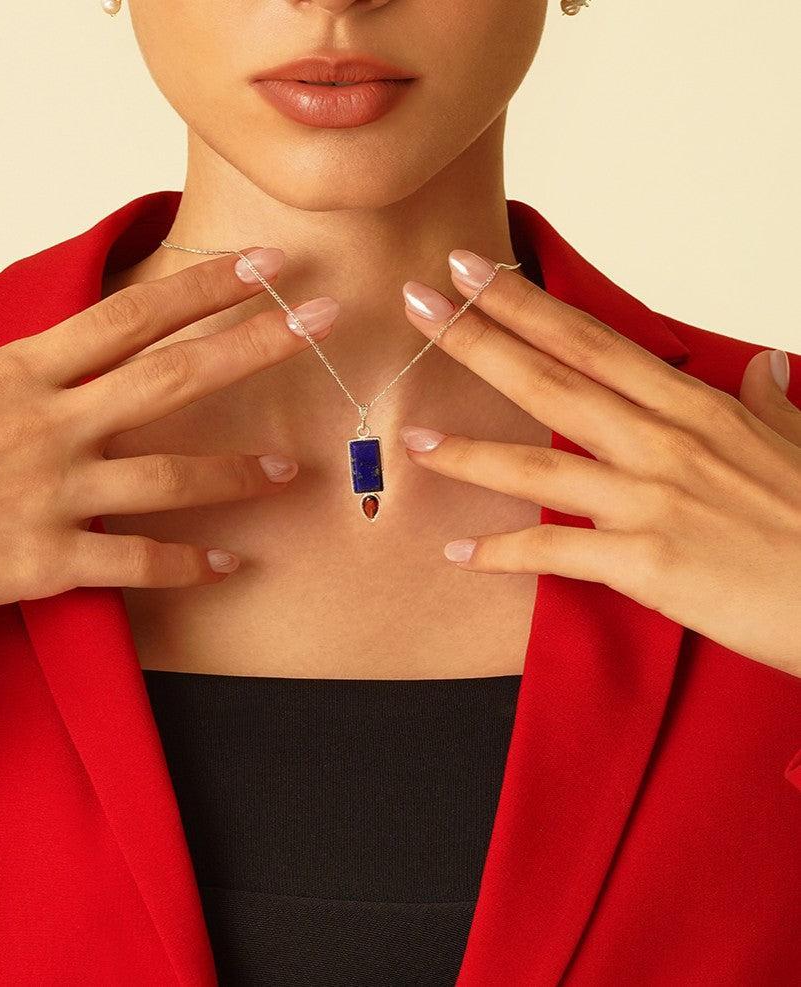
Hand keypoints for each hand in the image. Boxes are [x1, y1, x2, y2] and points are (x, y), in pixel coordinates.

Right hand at [0, 248, 339, 623]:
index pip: (131, 317)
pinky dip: (188, 564)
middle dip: (254, 345)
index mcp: (23, 374)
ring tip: (291, 470)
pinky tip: (229, 564)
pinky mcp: (46, 560)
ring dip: (239, 473)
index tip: (262, 268)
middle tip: (320, 324)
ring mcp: (53, 493)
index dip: (204, 289)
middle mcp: (51, 424)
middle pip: (172, 376)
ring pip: (171, 476)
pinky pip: (137, 563)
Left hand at [398, 250, 800, 678]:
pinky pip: (556, 553)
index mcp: (693, 407)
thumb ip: (767, 401)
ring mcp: (651, 500)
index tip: (476, 270)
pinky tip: (458, 553)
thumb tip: (760, 366)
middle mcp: (664, 442)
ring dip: (470, 452)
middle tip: (419, 302)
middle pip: (552, 378)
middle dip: (477, 337)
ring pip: (540, 464)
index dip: (527, 303)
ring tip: (414, 441)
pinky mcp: (647, 563)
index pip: (592, 340)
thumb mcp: (799, 443)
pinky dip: (503, 554)